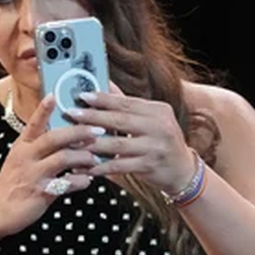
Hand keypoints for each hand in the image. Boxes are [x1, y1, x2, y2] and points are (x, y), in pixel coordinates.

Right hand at [0, 95, 101, 245]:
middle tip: (98, 129)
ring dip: (83, 157)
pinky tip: (87, 180)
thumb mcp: (22, 159)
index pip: (34, 123)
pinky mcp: (40, 193)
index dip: (43, 109)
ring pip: (63, 158)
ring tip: (95, 158)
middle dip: (78, 132)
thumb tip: (68, 135)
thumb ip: (40, 146)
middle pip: (54, 138)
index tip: (54, 95)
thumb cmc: (15, 182)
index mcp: (22, 145)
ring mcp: (33, 174)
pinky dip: (79, 181)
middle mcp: (27, 157)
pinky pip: (65, 184)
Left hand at [71, 83, 195, 192]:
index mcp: (158, 110)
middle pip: (120, 120)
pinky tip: (88, 166)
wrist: (183, 170)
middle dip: (93, 117)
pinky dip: (102, 166)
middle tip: (72, 114)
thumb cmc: (161, 141)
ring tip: (73, 141)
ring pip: (118, 144)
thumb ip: (127, 104)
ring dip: (93, 143)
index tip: (82, 95)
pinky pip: (121, 166)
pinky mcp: (150, 166)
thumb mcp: (151, 119)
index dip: (103, 99)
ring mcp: (156, 147)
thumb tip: (104, 84)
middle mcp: (159, 126)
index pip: (126, 102)